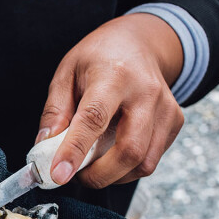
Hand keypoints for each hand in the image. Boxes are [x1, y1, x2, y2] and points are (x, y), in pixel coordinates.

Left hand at [38, 13, 184, 187]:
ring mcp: (166, 109)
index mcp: (114, 76)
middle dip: (98, 175)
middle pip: (129, 150)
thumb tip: (44, 148)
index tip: (58, 174)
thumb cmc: (99, 58)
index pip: (94, 118)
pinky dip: (127, 169)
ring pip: (143, 163)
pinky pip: (150, 161)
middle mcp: (146, 93)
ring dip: (112, 176)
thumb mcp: (66, 73)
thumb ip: (55, 111)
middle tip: (75, 175)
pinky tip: (112, 155)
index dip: (75, 151)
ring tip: (91, 165)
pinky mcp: (174, 122)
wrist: (140, 42)